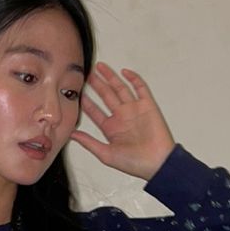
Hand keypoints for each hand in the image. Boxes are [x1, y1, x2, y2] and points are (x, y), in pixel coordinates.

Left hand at [69, 62, 175, 181]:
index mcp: (111, 128)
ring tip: (100, 67)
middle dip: (96, 84)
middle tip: (87, 74)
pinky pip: (140, 88)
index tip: (77, 92)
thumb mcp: (106, 154)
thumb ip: (88, 143)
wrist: (158, 163)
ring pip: (120, 88)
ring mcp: (134, 110)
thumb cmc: (135, 163)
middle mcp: (122, 117)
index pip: (95, 111)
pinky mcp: (148, 106)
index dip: (86, 102)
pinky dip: (134, 79)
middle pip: (106, 96)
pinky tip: (124, 72)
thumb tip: (72, 135)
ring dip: (111, 77)